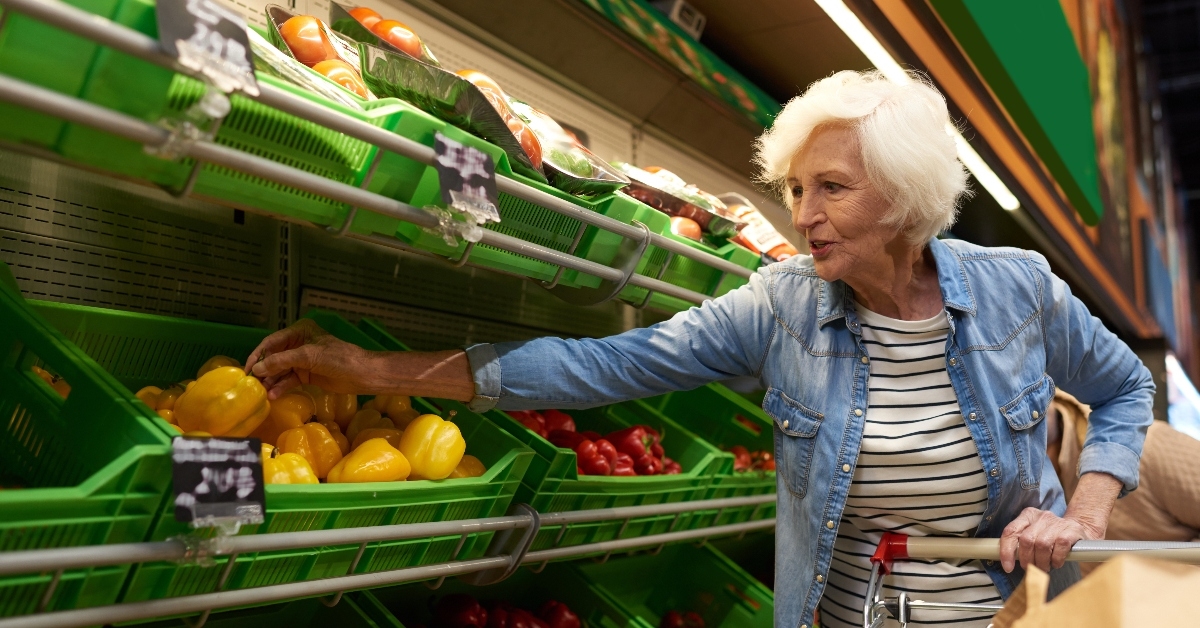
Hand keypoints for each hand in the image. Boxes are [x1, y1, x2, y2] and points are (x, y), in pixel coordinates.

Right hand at [245, 319, 381, 398]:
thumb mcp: (308, 356)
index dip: (257, 355)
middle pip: (273, 357)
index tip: (247, 370)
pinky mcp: (306, 374)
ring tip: (261, 393)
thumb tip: (257, 369)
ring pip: (280, 370)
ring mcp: (302, 360)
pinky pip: (288, 380)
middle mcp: (298, 344)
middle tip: (252, 385)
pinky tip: (273, 395)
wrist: (362, 374)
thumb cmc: (338, 358)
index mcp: (299, 332)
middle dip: (263, 370)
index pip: (271, 342)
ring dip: (271, 381)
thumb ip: (281, 361)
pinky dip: (281, 387)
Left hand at [999, 508, 1100, 572]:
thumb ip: (1021, 544)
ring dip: (1042, 562)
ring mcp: (1056, 522)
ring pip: (1041, 545)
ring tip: (1044, 567)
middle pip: (1026, 540)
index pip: (1010, 531)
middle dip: (1027, 560)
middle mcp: (1041, 516)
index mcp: (1028, 515)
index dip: (1006, 552)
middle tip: (1032, 568)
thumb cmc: (1052, 537)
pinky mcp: (1071, 530)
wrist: (1080, 529)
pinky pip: (1059, 547)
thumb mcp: (1034, 535)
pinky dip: (1056, 560)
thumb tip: (1008, 562)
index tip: (1008, 567)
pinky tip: (1056, 563)